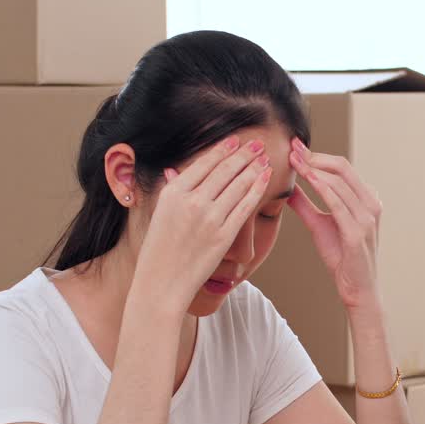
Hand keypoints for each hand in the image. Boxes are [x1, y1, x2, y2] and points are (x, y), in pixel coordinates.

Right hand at [135, 136, 271, 309]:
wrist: (161, 283)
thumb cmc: (158, 251)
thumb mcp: (159, 214)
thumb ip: (172, 191)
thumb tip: (173, 170)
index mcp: (173, 193)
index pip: (203, 163)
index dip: (222, 149)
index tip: (235, 140)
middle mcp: (192, 202)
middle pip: (224, 170)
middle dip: (244, 154)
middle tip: (257, 143)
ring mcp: (209, 219)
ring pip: (238, 185)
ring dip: (254, 168)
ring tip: (264, 157)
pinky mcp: (224, 236)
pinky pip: (245, 207)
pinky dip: (257, 189)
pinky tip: (266, 178)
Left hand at [287, 138, 381, 308]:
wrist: (357, 289)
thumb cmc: (342, 257)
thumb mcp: (320, 225)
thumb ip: (306, 205)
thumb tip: (287, 187)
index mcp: (366, 199)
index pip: (341, 168)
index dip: (317, 155)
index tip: (294, 147)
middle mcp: (370, 204)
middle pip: (342, 168)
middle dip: (314, 156)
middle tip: (291, 148)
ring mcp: (367, 218)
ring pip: (339, 182)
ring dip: (314, 169)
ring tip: (293, 161)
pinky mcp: (358, 233)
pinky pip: (338, 204)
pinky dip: (322, 189)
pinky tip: (306, 180)